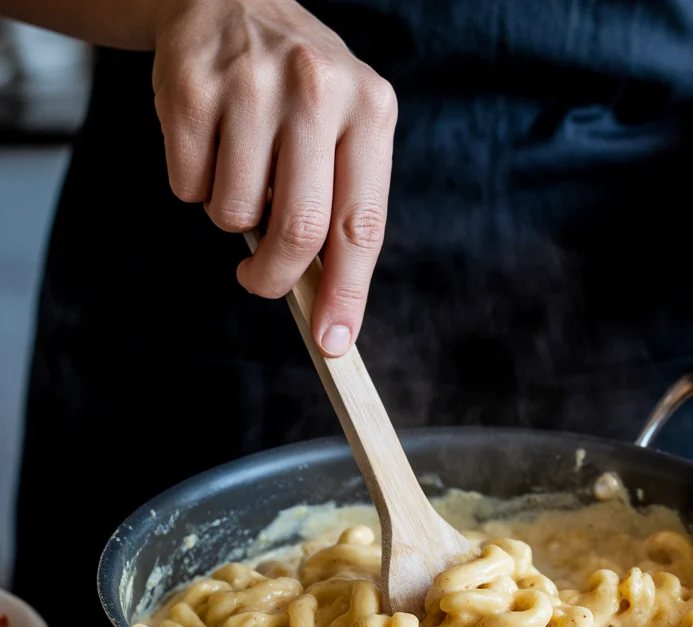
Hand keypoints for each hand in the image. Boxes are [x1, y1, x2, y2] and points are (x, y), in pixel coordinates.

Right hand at [152, 0, 397, 355]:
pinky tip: (210, 145)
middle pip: (299, 232)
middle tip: (260, 282)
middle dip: (276, 277)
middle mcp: (317, 90)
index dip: (346, 294)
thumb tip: (329, 309)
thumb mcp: (343, 131)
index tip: (333, 342)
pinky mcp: (191, 88)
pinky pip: (188, 187)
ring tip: (240, 172)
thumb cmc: (297, 92)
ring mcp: (251, 85)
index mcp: (371, 109)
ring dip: (232, 218)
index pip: (361, 226)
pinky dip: (194, 186)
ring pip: (235, 214)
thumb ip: (342, 209)